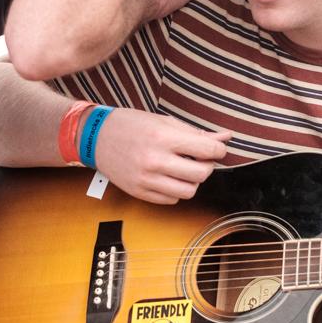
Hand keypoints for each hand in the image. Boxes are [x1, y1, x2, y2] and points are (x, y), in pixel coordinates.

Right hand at [93, 107, 231, 203]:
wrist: (96, 137)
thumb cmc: (131, 125)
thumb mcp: (164, 121)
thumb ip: (195, 133)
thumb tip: (225, 137)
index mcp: (163, 138)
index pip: (208, 150)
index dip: (219, 149)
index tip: (216, 148)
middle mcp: (155, 161)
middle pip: (202, 174)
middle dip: (207, 166)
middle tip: (199, 158)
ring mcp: (146, 180)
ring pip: (188, 192)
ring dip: (192, 181)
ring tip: (183, 169)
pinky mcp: (139, 192)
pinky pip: (171, 201)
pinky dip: (176, 191)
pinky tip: (168, 177)